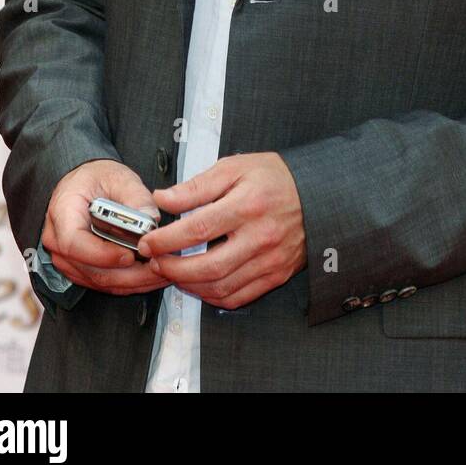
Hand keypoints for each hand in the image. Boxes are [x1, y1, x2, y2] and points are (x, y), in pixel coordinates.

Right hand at [41, 158, 172, 295]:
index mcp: (63, 212)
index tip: (130, 255)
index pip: (74, 242)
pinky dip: (127, 282)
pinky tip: (149, 275)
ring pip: (99, 281)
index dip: (103, 254)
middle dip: (128, 274)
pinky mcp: (79, 269)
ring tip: (161, 273)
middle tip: (158, 267)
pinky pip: (102, 282)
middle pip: (90, 269)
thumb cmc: (96, 178)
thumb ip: (135, 196)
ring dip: (132, 282)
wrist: (84, 184)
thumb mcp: (118, 177)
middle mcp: (57, 240)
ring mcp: (66, 258)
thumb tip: (151, 218)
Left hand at [137, 153, 306, 308]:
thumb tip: (163, 199)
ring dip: (189, 284)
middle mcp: (261, 236)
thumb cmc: (273, 177)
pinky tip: (199, 282)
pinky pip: (239, 297)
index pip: (198, 228)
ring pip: (221, 287)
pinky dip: (213, 295)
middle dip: (173, 268)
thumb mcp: (235, 167)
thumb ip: (197, 185)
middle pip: (208, 267)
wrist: (318, 194)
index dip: (167, 239)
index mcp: (248, 204)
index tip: (148, 241)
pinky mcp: (276, 275)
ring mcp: (270, 260)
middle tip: (154, 261)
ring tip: (173, 271)